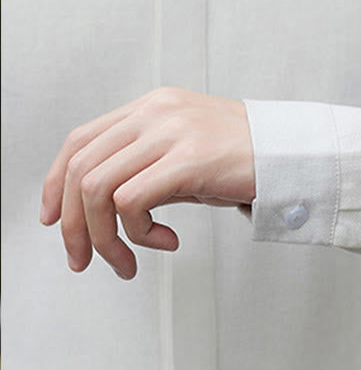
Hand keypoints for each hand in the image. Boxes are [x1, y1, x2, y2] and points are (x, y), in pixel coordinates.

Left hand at [40, 86, 255, 279]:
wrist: (297, 156)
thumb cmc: (249, 160)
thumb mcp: (189, 153)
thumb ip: (148, 166)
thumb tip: (108, 207)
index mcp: (151, 108)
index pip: (79, 141)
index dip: (55, 184)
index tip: (53, 219)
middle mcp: (155, 113)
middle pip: (80, 169)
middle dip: (74, 225)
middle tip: (86, 259)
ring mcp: (171, 133)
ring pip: (98, 189)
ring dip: (105, 238)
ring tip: (128, 262)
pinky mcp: (189, 159)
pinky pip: (132, 202)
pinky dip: (139, 234)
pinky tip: (167, 242)